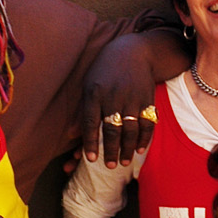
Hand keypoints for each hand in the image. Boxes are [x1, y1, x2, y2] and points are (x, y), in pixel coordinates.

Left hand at [81, 34, 160, 167]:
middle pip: (112, 128)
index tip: (90, 158)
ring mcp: (132, 97)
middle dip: (111, 150)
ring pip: (131, 129)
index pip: (91, 122)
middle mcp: (113, 96)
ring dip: (127, 148)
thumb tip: (70, 135)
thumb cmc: (105, 70)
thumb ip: (81, 111)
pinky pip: (147, 123)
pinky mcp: (147, 98)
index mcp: (95, 92)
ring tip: (124, 162)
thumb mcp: (89, 85)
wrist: (133, 51)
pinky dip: (144, 138)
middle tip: (110, 166)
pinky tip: (139, 150)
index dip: (90, 141)